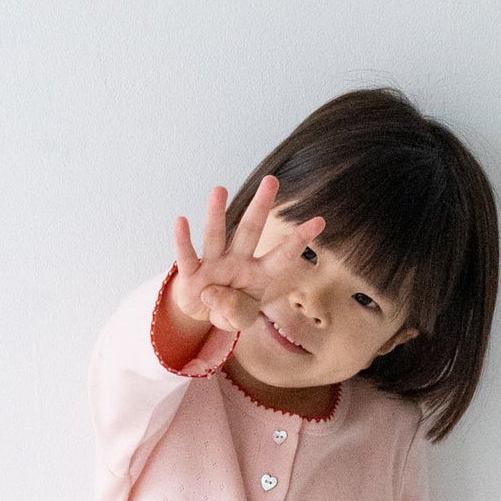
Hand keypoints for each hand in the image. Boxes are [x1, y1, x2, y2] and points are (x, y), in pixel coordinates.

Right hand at [172, 174, 324, 335]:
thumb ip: (234, 312)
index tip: (319, 221)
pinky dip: (183, 240)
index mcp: (258, 274)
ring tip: (219, 190)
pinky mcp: (191, 272)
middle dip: (260, 206)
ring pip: (217, 236)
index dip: (298, 241)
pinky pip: (187, 255)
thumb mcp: (239, 321)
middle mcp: (237, 262)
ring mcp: (213, 264)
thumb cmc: (228, 310)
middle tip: (271, 180)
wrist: (201, 313)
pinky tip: (181, 221)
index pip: (281, 256)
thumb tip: (214, 293)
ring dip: (217, 214)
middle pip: (250, 230)